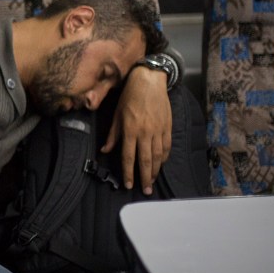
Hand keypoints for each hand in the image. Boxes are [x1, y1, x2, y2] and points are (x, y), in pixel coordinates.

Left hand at [100, 67, 171, 194]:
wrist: (149, 81)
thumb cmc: (129, 96)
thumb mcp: (116, 114)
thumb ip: (112, 135)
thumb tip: (105, 151)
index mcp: (130, 130)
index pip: (128, 157)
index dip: (128, 173)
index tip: (128, 185)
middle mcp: (144, 133)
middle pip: (145, 160)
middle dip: (145, 178)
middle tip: (146, 190)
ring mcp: (158, 130)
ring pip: (158, 156)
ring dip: (155, 170)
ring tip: (152, 181)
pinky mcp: (168, 127)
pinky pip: (166, 146)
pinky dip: (164, 158)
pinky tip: (161, 164)